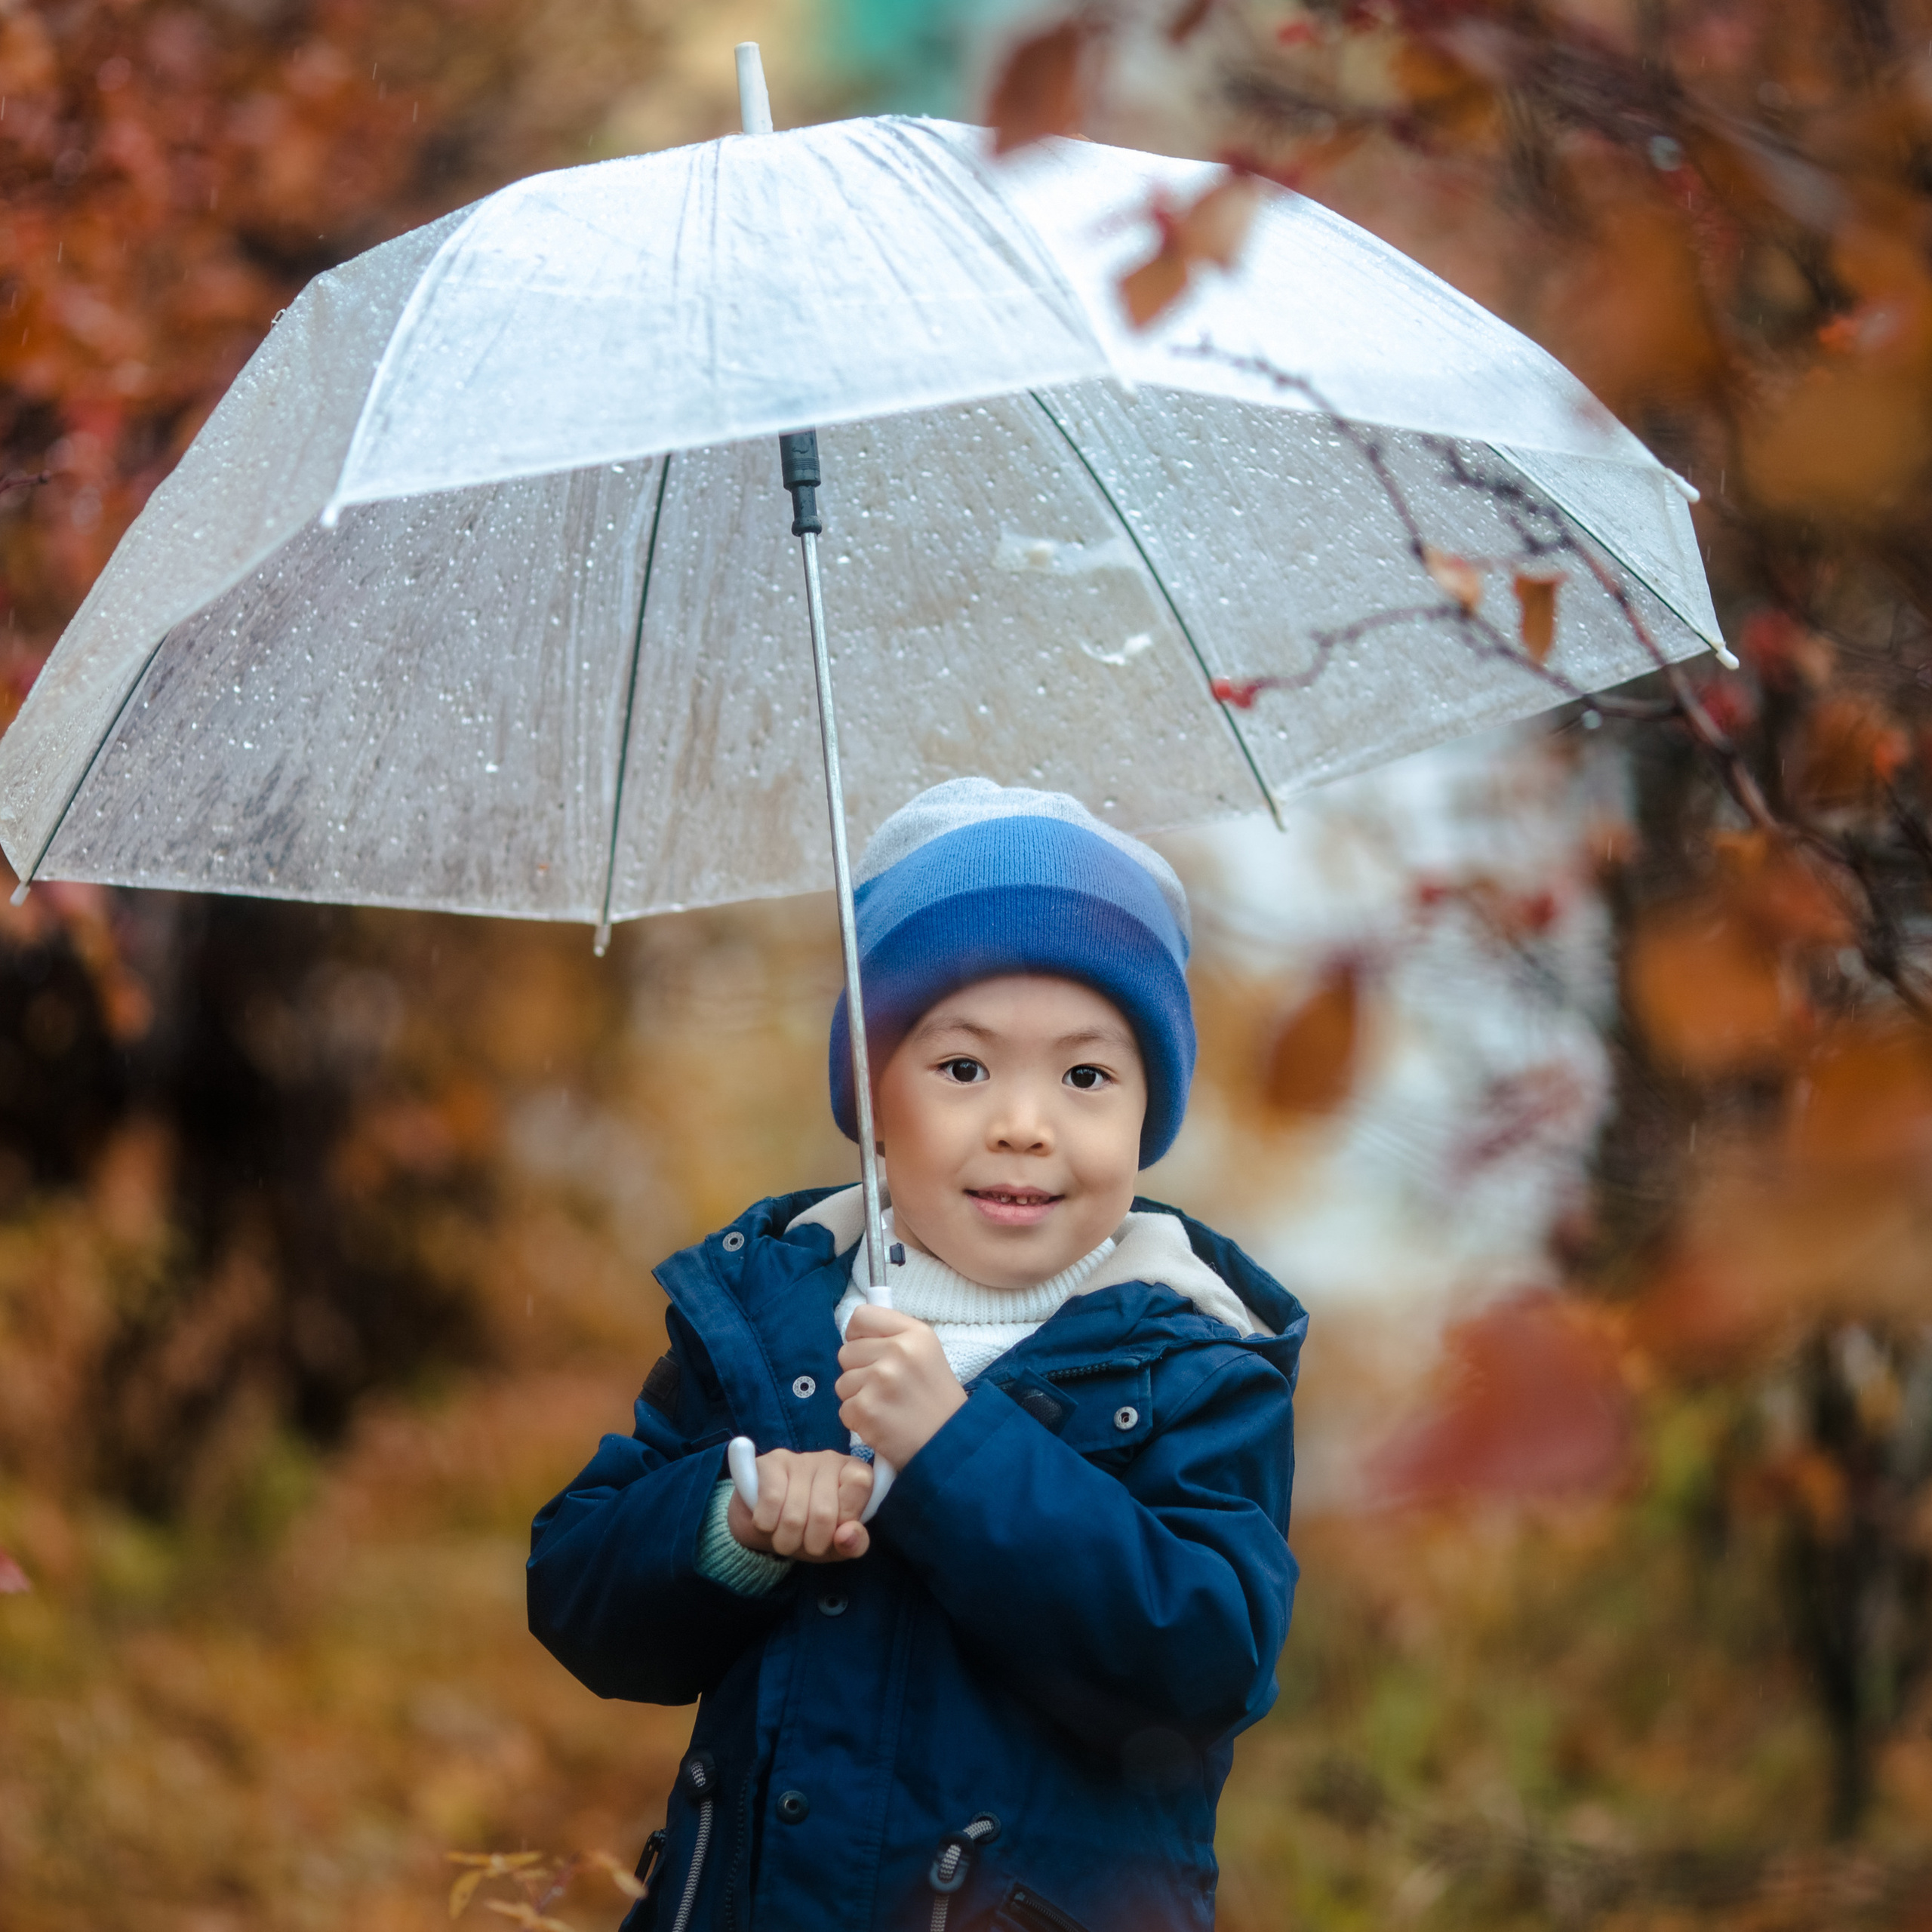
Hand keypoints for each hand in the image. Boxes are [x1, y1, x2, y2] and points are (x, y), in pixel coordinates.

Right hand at [727, 1448, 873, 1561]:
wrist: (768, 1525)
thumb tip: (847, 1535)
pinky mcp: (771, 1462)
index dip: (845, 1518)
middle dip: (812, 1543)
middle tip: (806, 1543)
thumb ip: (854, 1544)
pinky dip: (768, 1524)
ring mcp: (800, 1459)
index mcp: (856, 1474)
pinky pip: (771, 1500)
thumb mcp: (837, 1546)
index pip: (860, 1483)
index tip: (835, 1531)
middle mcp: (831, 1459)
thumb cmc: (811, 1532)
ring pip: (795, 1514)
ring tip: (785, 1537)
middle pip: (823, 1512)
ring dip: (787, 1540)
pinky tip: (768, 1523)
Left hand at [836, 1305, 967, 1469]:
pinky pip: (844, 1409)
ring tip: (886, 1407)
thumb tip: (854, 1331)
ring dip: (858, 1398)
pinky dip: (859, 1421)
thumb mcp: (927, 1354)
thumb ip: (894, 1337)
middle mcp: (898, 1351)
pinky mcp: (866, 1409)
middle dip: (858, 1372)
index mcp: (915, 1333)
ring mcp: (880, 1379)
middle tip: (885, 1388)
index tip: (869, 1352)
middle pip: (846, 1352)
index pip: (861, 1316)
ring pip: (842, 1382)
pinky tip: (882, 1424)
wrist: (950, 1443)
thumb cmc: (936, 1400)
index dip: (858, 1336)